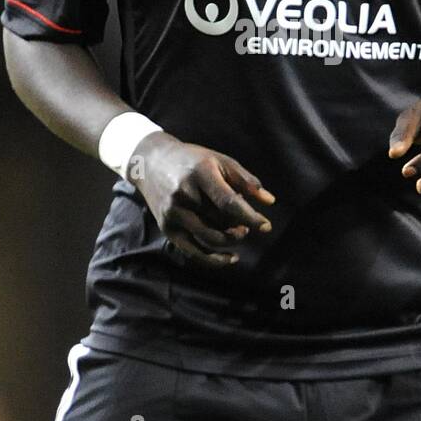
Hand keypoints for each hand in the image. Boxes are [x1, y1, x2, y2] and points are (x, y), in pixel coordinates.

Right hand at [128, 133, 274, 266]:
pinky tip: (231, 258)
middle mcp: (184, 194)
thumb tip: (270, 201)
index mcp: (201, 174)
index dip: (250, 217)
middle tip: (248, 226)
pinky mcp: (167, 228)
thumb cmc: (193, 160)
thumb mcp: (220, 161)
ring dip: (230, 240)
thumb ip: (246, 180)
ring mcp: (173, 213)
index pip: (229, 202)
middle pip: (220, 221)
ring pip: (209, 238)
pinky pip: (193, 252)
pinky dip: (214, 260)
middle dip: (240, 227)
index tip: (265, 226)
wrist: (150, 162)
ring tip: (239, 233)